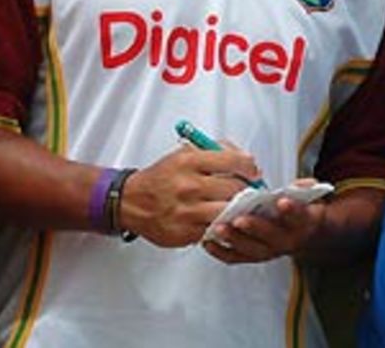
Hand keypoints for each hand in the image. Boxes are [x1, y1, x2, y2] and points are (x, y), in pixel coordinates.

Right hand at [118, 145, 259, 247]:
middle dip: (247, 190)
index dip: (249, 167)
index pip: (233, 161)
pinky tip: (220, 219)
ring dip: (238, 210)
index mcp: (189, 162)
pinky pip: (215, 229)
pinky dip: (221, 225)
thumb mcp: (183, 154)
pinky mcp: (185, 233)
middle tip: (250, 191)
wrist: (131, 202)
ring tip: (238, 207)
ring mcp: (187, 212)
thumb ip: (214, 151)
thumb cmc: (161, 178)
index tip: (253, 171)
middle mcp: (188, 186)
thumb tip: (244, 158)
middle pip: (235, 189)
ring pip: (229, 212)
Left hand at [201, 180, 326, 264]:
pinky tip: (207, 241)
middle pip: (272, 236)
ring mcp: (269, 250)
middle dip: (255, 227)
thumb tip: (303, 184)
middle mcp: (286, 240)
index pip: (299, 216)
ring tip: (219, 228)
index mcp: (302, 222)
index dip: (291, 210)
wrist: (301, 234)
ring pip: (252, 249)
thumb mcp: (306, 196)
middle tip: (239, 219)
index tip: (281, 201)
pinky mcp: (253, 256)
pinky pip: (236, 258)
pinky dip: (220, 251)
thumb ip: (302, 189)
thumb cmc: (296, 208)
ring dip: (234, 239)